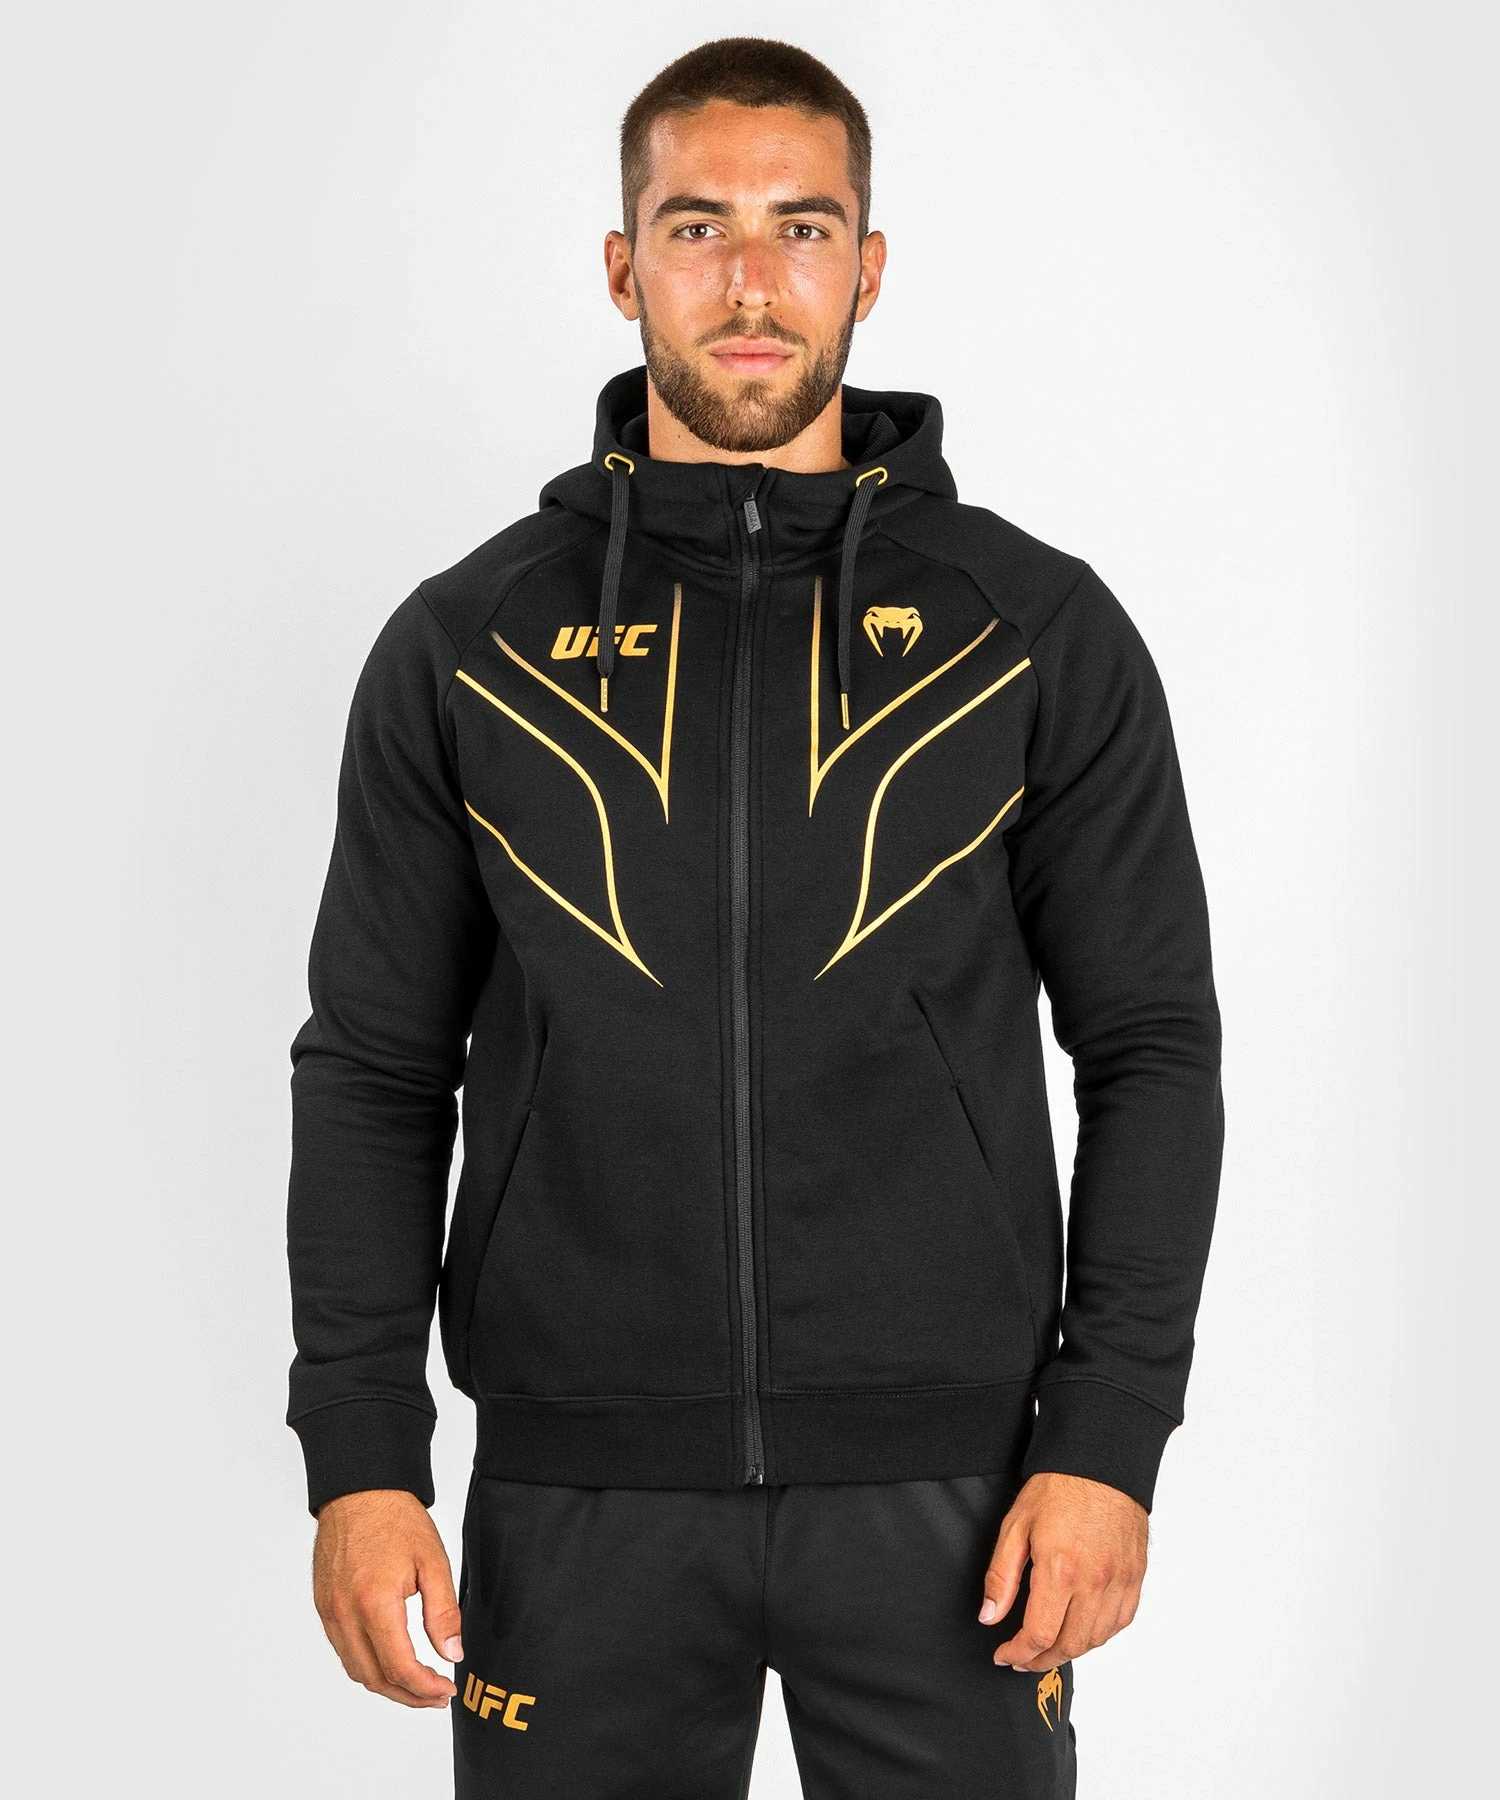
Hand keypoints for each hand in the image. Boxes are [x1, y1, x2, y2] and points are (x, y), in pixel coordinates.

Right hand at [312, 1488, 464, 1707]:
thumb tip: (452, 1654)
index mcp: (374, 1602)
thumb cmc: (396, 1519)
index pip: (399, 1667)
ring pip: (356, 1670)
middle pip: (375, 1679)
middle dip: (409, 1695)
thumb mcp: (433, 1562)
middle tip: (436, 1695)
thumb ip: (444, 1613)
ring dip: (387, 1685)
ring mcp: (330, 1612)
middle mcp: (345, 1613)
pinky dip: (367, 1666)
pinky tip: (390, 1661)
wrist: (359, 1491)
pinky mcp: (324, 1607)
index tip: (447, 1688)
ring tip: (417, 1685)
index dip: (425, 1687)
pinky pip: (344, 1651)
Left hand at [979, 1471, 1147, 1670]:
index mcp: (1060, 1569)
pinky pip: (1121, 1621)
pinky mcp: (1135, 1575)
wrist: (1101, 1460)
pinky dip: (1100, 1635)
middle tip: (1023, 1658)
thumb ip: (1001, 1577)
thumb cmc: (1058, 1486)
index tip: (1004, 1655)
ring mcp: (1119, 1580)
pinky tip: (1083, 1630)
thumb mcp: (1016, 1526)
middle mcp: (1094, 1581)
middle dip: (1042, 1660)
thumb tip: (990, 1617)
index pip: (1040, 1634)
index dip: (1019, 1653)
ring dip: (1070, 1651)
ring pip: (1097, 1639)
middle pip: (1070, 1645)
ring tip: (1049, 1647)